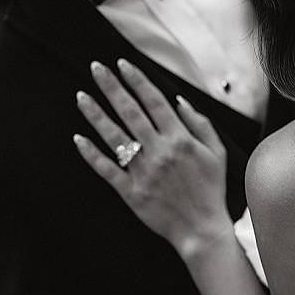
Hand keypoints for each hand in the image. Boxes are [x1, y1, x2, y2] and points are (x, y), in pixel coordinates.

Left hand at [74, 59, 231, 256]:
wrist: (202, 230)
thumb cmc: (210, 191)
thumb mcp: (216, 153)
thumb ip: (200, 123)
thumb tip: (179, 100)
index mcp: (180, 139)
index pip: (153, 101)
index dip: (136, 80)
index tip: (122, 64)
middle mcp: (159, 151)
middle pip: (130, 112)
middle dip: (111, 87)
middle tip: (96, 68)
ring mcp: (143, 171)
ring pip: (114, 137)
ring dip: (96, 114)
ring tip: (81, 97)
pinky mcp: (131, 192)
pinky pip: (107, 170)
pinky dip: (91, 154)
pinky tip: (79, 138)